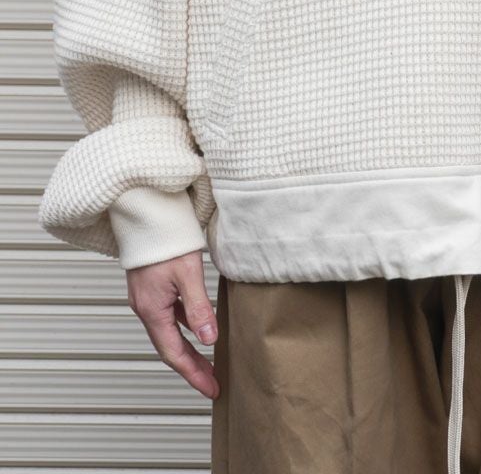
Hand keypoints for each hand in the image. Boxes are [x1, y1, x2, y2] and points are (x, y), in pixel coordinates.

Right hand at [125, 249, 219, 398]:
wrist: (146, 214)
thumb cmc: (165, 238)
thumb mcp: (187, 273)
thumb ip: (198, 307)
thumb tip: (208, 339)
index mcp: (152, 310)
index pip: (174, 353)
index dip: (193, 373)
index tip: (210, 388)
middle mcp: (146, 308)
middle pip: (170, 347)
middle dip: (191, 367)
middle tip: (211, 383)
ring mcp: (147, 299)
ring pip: (169, 333)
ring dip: (188, 349)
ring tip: (209, 362)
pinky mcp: (152, 288)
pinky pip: (169, 316)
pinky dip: (184, 328)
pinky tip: (198, 327)